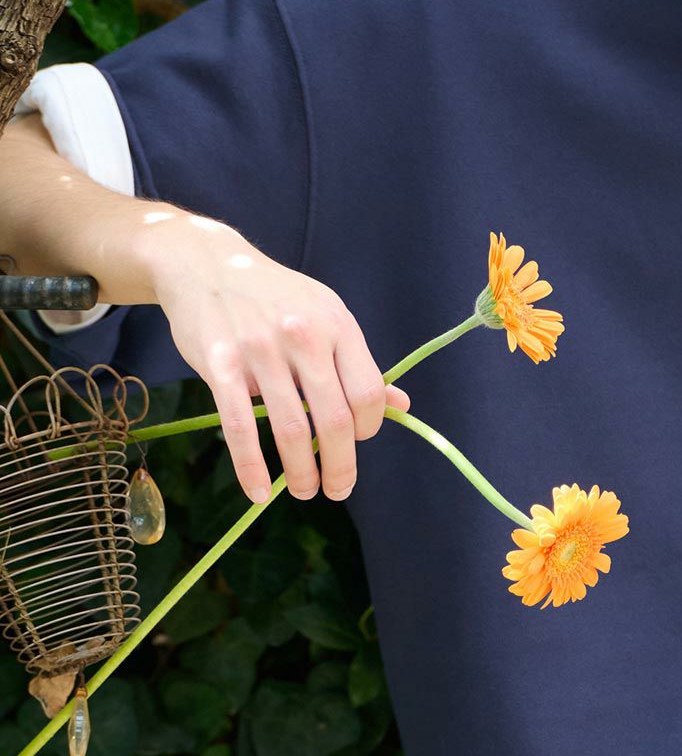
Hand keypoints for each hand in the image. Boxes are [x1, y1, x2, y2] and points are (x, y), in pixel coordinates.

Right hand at [150, 224, 410, 504]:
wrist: (205, 264)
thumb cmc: (275, 298)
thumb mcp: (326, 316)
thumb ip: (360, 363)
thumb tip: (403, 405)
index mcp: (337, 325)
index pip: (369, 391)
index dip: (369, 426)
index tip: (357, 441)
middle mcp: (304, 336)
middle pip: (335, 417)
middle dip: (341, 465)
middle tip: (338, 490)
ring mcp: (261, 349)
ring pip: (291, 428)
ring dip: (301, 472)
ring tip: (304, 491)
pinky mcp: (220, 363)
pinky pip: (238, 426)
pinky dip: (250, 467)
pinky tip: (258, 491)